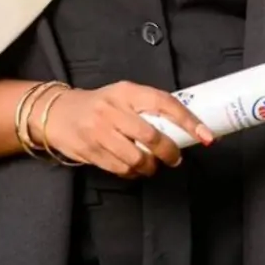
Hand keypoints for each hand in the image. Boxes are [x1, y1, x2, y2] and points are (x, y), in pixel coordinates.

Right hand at [29, 81, 212, 177]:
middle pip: (151, 136)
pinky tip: (134, 167)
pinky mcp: (91, 152)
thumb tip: (186, 125)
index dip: (188, 120)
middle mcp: (113, 110)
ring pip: (136, 158)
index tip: (206, 135)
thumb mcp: (123, 95)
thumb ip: (147, 107)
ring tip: (152, 164)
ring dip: (150, 166)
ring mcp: (100, 132)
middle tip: (175, 157)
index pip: (163, 103)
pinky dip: (133, 173)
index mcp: (127, 91)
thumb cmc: (100, 104)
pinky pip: (121, 170)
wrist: (58, 113)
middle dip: (169, 152)